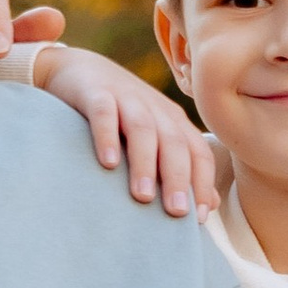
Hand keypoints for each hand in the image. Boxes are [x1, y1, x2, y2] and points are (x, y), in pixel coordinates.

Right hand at [29, 45, 218, 216]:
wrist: (76, 70)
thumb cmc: (119, 115)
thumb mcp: (154, 137)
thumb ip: (180, 167)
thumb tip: (211, 204)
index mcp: (173, 122)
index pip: (198, 153)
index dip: (202, 183)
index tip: (199, 217)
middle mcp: (155, 109)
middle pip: (174, 143)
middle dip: (178, 178)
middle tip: (177, 212)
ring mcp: (126, 98)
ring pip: (143, 129)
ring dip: (145, 163)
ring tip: (143, 196)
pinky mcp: (95, 92)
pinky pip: (103, 112)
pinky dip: (107, 136)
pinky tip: (108, 164)